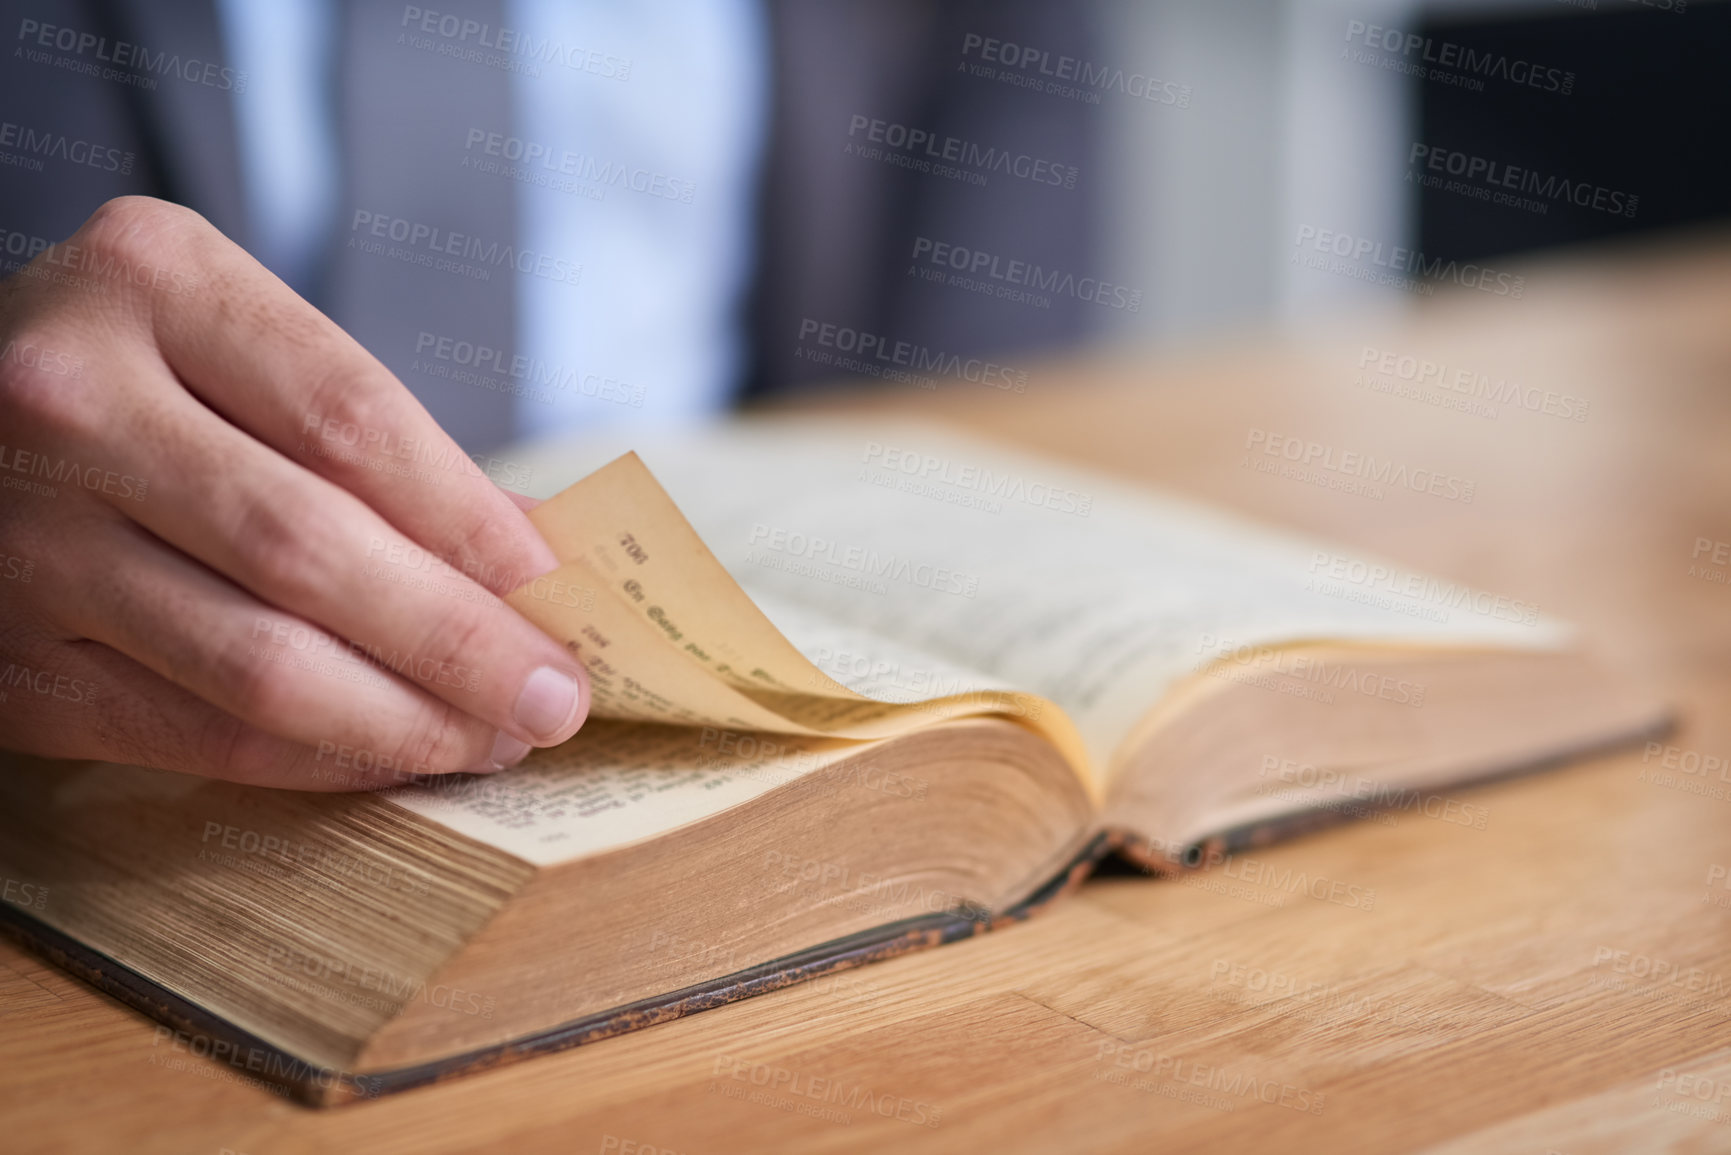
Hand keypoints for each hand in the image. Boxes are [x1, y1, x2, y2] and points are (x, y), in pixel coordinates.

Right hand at [0, 197, 588, 788]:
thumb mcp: (235, 348)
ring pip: (257, 663)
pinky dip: (318, 758)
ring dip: (405, 719)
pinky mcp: (7, 655)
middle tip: (555, 698)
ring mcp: (22, 531)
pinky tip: (396, 756)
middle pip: (310, 548)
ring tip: (496, 738)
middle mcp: (68, 396)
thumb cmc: (138, 380)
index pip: (352, 418)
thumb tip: (537, 568)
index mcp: (150, 279)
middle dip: (459, 642)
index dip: (471, 522)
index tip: (557, 589)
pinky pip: (195, 732)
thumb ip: (368, 440)